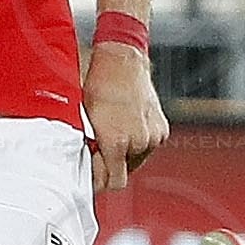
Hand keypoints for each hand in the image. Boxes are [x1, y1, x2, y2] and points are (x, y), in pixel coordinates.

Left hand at [82, 43, 167, 193]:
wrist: (121, 61)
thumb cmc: (98, 86)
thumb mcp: (83, 118)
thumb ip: (88, 148)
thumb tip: (85, 168)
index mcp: (117, 142)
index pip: (114, 183)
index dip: (101, 180)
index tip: (92, 172)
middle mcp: (139, 142)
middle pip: (125, 172)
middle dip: (111, 165)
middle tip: (99, 149)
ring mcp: (153, 135)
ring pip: (137, 159)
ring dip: (125, 153)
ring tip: (114, 134)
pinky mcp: (161, 129)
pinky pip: (148, 146)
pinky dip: (138, 142)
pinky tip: (127, 126)